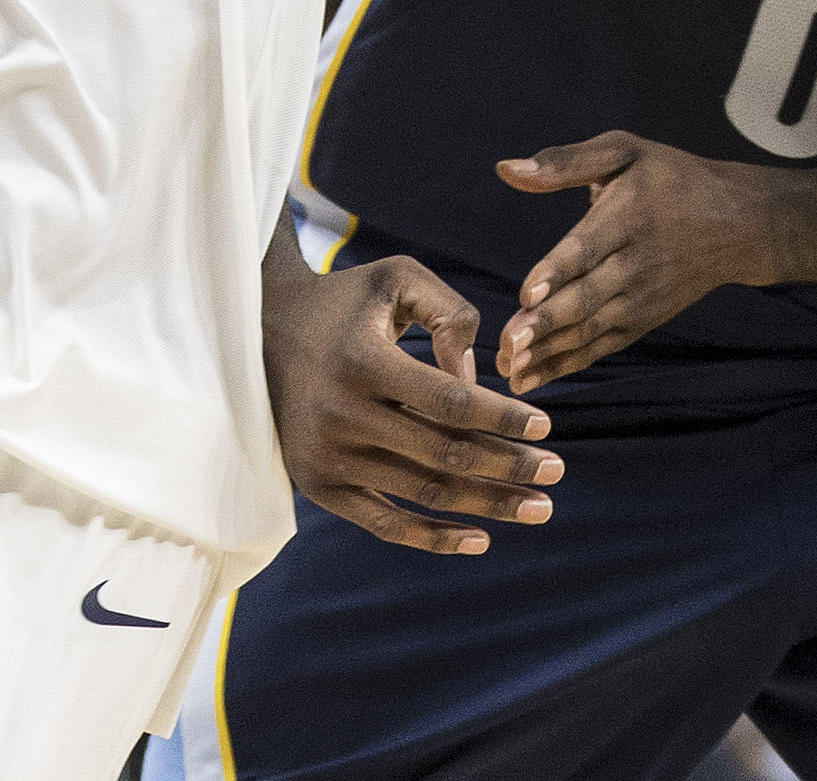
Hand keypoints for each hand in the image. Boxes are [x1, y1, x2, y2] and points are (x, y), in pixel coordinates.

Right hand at [265, 251, 558, 554]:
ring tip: (539, 507)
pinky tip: (481, 538)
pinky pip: (385, 524)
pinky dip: (434, 538)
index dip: (502, 418)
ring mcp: (328, 457)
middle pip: (445, 454)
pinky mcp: (319, 485)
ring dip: (489, 505)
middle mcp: (341, 414)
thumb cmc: (344, 301)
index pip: (450, 402)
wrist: (260, 330)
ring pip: (424, 492)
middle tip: (556, 473)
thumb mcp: (397, 279)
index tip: (545, 425)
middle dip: (510, 467)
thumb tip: (480, 382)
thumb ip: (450, 313)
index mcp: (363, 362)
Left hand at [494, 133, 775, 385]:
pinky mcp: (644, 320)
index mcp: (628, 217)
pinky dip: (568, 363)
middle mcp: (636, 264)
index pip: (588, 248)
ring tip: (510, 370)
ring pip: (591, 329)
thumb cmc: (672, 179)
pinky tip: (533, 377)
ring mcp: (642, 299)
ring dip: (549, 352)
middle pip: (586, 299)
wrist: (739, 224)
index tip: (527, 294)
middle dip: (545, 325)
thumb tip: (506, 168)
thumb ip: (565, 162)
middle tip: (506, 345)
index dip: (557, 272)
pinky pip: (603, 346)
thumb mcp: (625, 152)